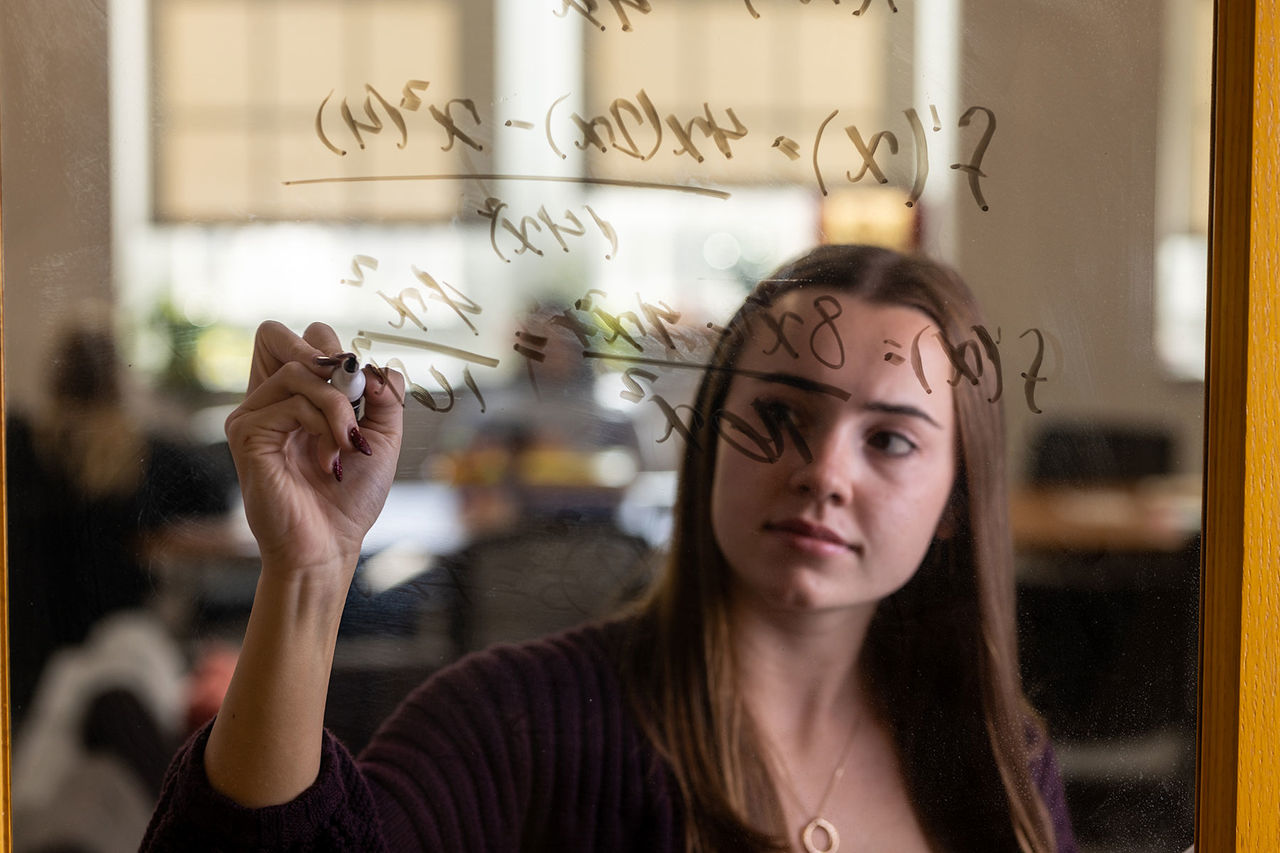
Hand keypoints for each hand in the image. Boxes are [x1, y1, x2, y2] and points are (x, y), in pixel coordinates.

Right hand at [224, 321, 403, 585]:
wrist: (330, 545)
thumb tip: (375, 365)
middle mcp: (268, 400)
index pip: (304, 338)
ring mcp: (253, 415)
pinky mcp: (246, 434)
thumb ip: (384, 394)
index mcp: (296, 396)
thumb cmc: (351, 496)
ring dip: (337, 406)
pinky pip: (291, 403)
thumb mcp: (382, 436)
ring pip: (297, 371)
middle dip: (324, 357)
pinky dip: (323, 425)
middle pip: (274, 333)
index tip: (365, 395)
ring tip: (347, 445)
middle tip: (351, 396)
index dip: (336, 351)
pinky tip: (332, 460)